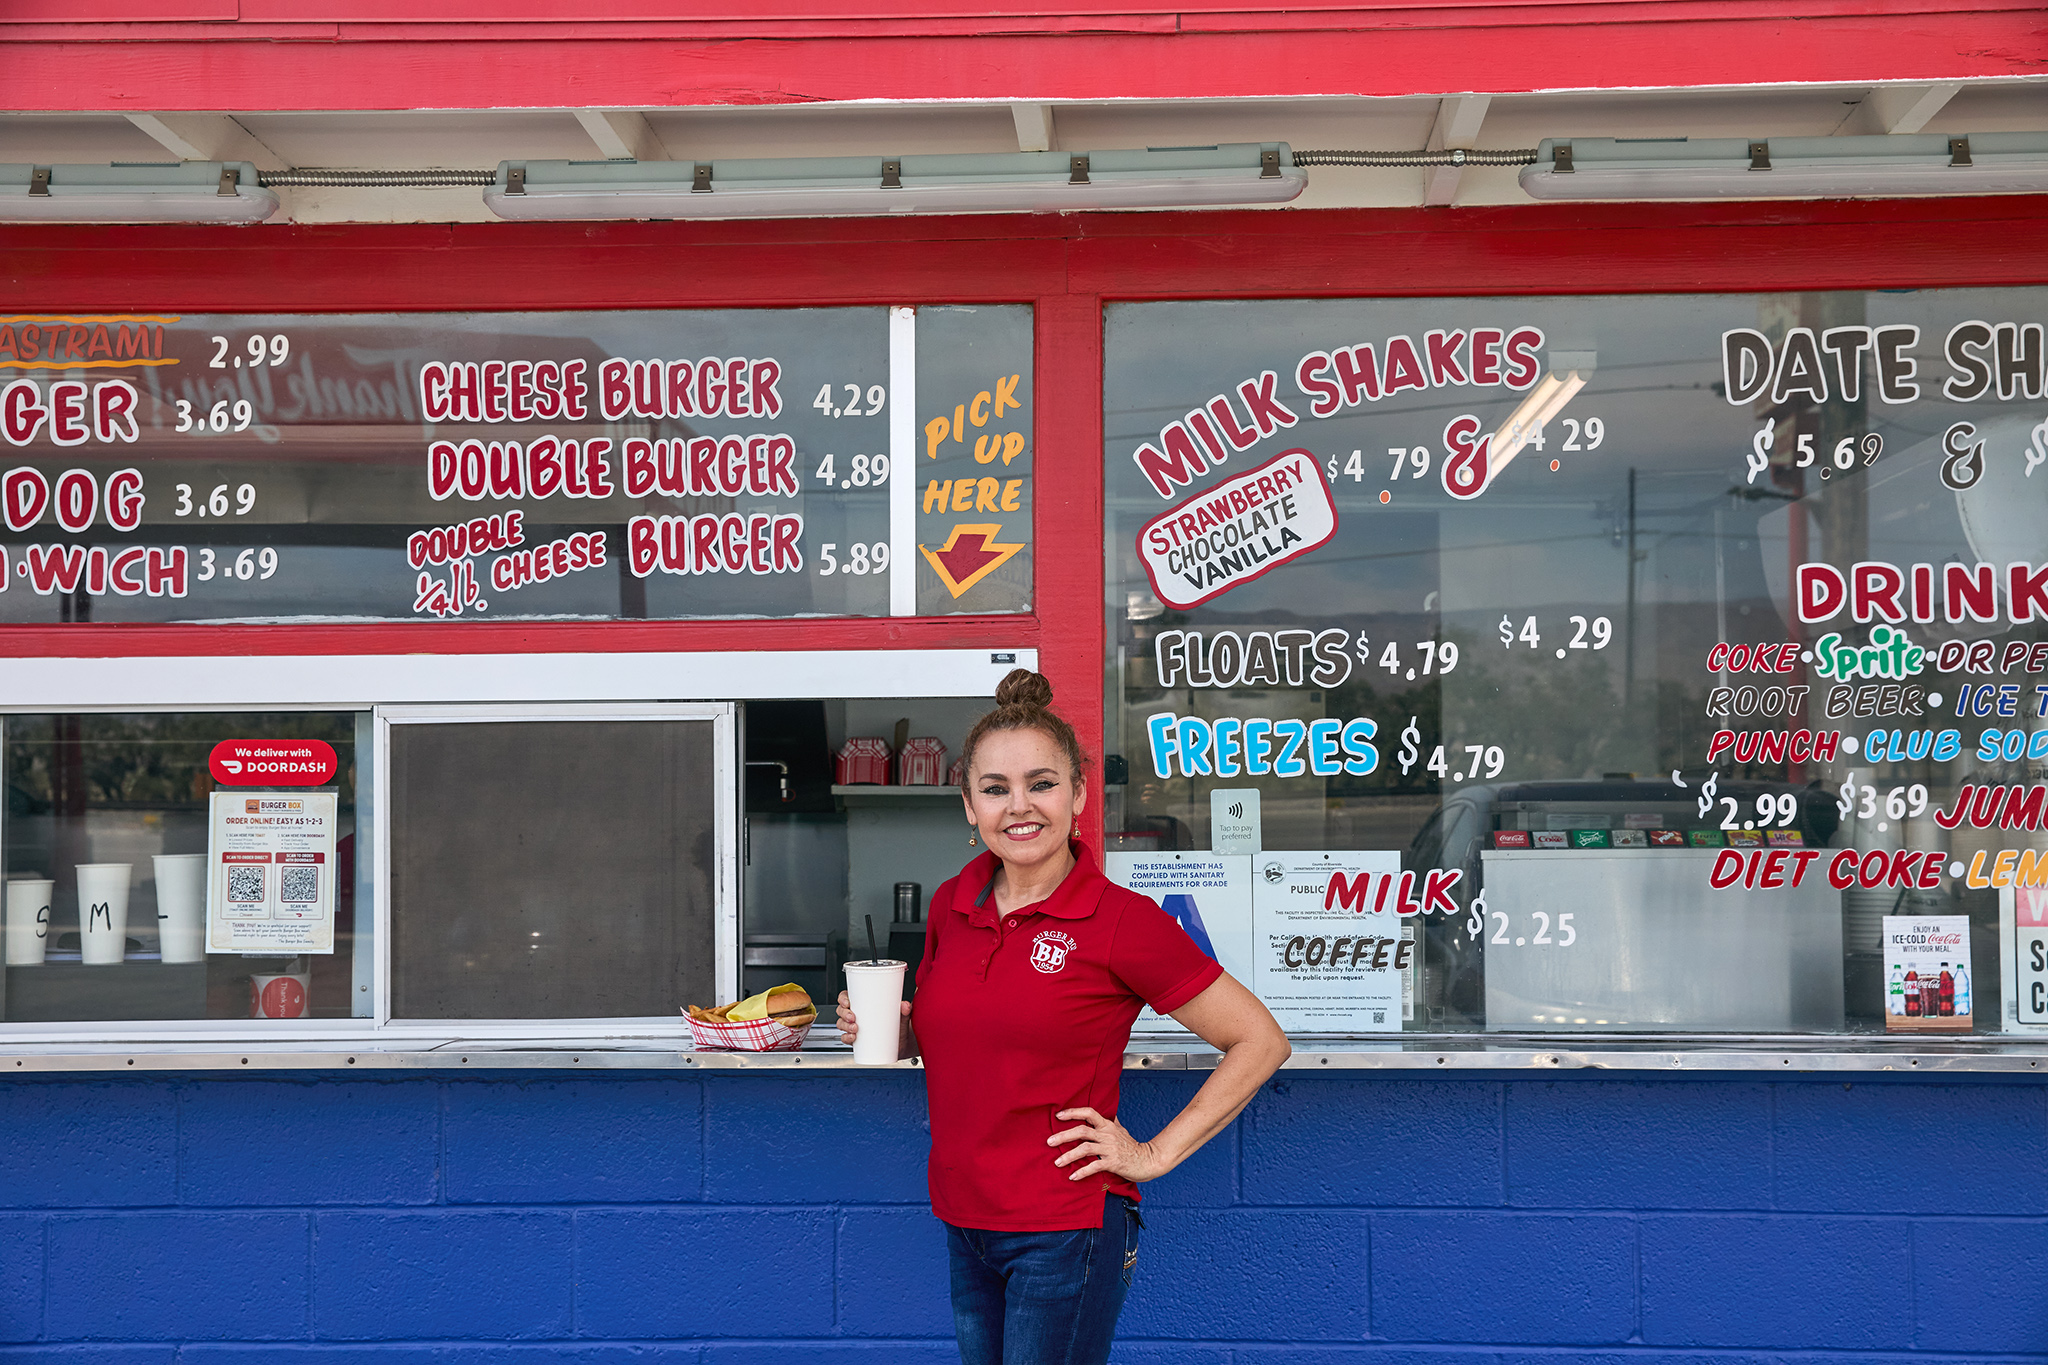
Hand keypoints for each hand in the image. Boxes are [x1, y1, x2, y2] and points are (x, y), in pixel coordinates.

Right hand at [835, 990, 909, 1048]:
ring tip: (855, 1029)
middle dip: (844, 1014)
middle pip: (841, 1010)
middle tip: (853, 1018)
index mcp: (864, 1003)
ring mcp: (856, 1027)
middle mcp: (858, 1014)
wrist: (902, 1042)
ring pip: (842, 1024)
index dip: (843, 998)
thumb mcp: (902, 1015)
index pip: (847, 996)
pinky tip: (853, 1038)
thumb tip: (905, 1005)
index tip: (848, 1002)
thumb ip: (905, 1010)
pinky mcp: (858, 1040)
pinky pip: (846, 1038)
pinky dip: (846, 1038)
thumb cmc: (899, 1024)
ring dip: (845, 1026)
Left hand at [1048, 1107, 1169, 1183]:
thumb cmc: (1132, 1146)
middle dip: (1063, 1135)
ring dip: (1069, 1156)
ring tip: (1057, 1162)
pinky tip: (1072, 1176)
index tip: (1059, 1116)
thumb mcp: (1121, 1130)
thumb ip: (1112, 1122)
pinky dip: (1082, 1172)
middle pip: (1082, 1130)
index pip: (1089, 1113)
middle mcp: (1107, 1135)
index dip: (1073, 1112)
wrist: (1148, 1160)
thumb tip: (1107, 1113)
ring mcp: (1110, 1148)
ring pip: (1085, 1148)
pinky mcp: (1113, 1162)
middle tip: (1049, 1141)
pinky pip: (1094, 1166)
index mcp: (1108, 1125)